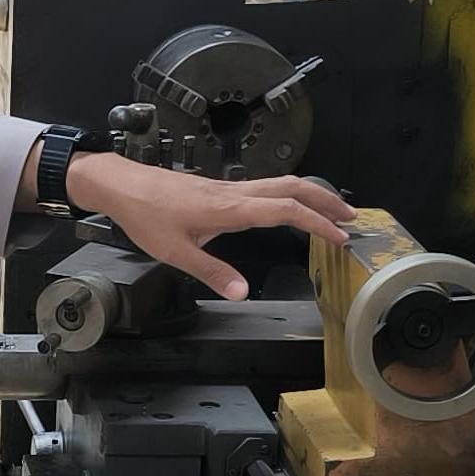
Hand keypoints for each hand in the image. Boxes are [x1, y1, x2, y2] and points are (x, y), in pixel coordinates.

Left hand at [64, 152, 353, 299]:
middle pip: (292, 187)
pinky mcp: (221, 188)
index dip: (317, 222)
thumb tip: (242, 292)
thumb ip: (211, 272)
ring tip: (330, 212)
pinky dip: (289, 195)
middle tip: (351, 218)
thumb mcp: (175, 252)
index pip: (286, 210)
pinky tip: (290, 208)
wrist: (123, 186)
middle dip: (326, 201)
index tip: (340, 236)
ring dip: (310, 195)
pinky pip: (265, 187)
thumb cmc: (146, 216)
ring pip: (280, 183)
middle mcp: (235, 192)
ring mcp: (229, 187)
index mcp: (230, 207)